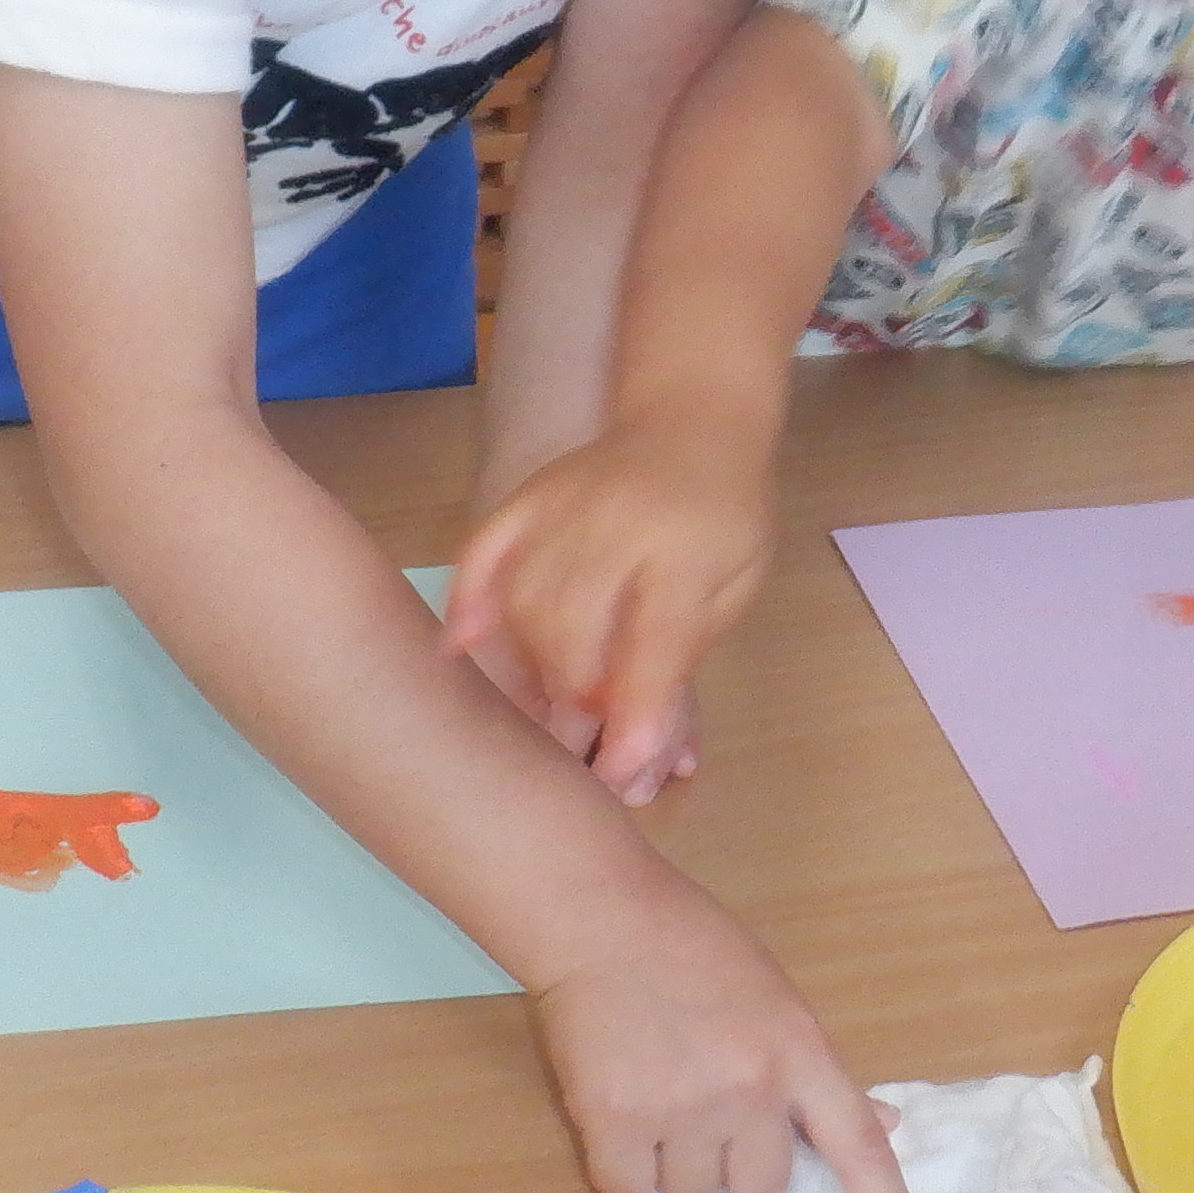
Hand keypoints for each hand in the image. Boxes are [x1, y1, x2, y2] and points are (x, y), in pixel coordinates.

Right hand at [441, 425, 775, 801]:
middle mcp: (617, 523)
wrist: (694, 419)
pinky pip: (483, 550)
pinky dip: (467, 601)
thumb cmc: (724, 519)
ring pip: (525, 599)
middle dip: (579, 691)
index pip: (657, 640)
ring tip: (559, 687)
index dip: (637, 711)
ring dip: (535, 661)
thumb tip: (642, 746)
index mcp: (685, 549)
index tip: (620, 773)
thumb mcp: (734, 589)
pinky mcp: (527, 497)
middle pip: (575, 624)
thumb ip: (682, 655)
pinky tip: (458, 645)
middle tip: (591, 725)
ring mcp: (563, 504)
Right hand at [531, 873, 928, 1192]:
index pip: (856, 1143)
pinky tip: (617, 1110)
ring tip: (655, 1096)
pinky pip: (629, 1191)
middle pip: (763, 1189)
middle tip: (705, 1105)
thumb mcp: (777, 1000)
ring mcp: (682, 1108)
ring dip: (677, 1164)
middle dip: (735, 1160)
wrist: (601, 918)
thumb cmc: (695, 950)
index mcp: (799, 1052)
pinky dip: (622, 1165)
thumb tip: (886, 1124)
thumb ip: (818, 1071)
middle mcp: (749, 1088)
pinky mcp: (613, 1121)